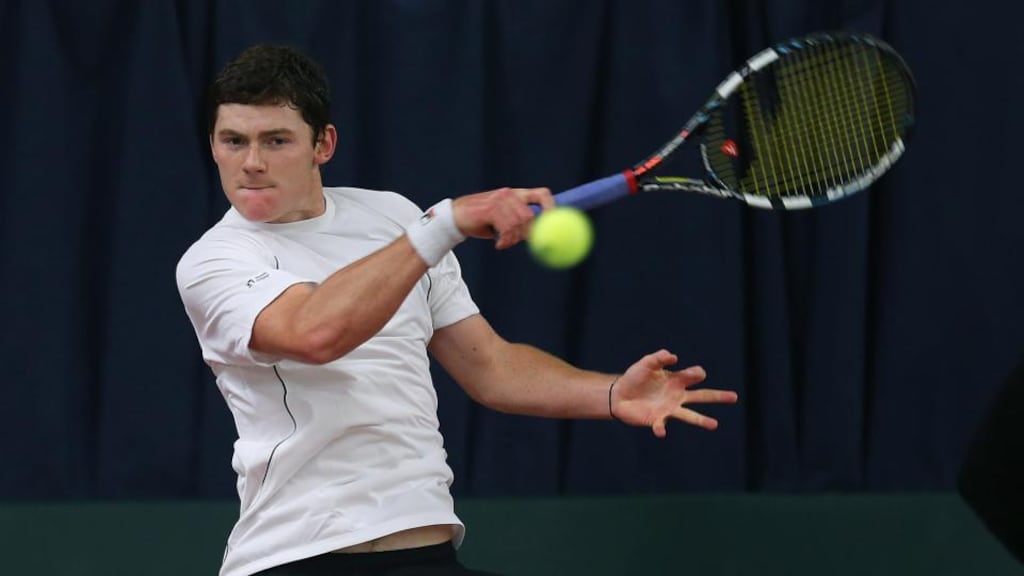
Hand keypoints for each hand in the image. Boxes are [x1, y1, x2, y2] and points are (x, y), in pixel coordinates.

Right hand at [452, 187, 553, 248]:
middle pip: (531, 216)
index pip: (542, 194)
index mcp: (516, 194)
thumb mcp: (503, 220)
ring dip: (513, 239)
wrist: (456, 217)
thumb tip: (540, 236)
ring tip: (504, 243)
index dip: (552, 206)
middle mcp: (510, 194)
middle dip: (528, 233)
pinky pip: (507, 229)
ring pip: (519, 224)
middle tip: (517, 242)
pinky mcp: (490, 208)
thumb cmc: (482, 221)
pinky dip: (505, 241)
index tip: (556, 222)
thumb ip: (520, 223)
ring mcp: (500, 199)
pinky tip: (499, 244)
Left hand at [611, 349, 737, 436]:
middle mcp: (677, 395)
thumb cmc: (635, 377)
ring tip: (714, 425)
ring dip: (702, 420)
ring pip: (690, 415)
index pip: (693, 376)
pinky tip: (660, 431)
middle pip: (702, 396)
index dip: (696, 373)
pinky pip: (662, 426)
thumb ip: (659, 358)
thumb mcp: (646, 363)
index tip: (694, 373)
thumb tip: (674, 357)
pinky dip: (661, 429)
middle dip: (718, 396)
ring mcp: (669, 409)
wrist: (619, 395)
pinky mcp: (657, 420)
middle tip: (735, 397)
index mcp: (676, 380)